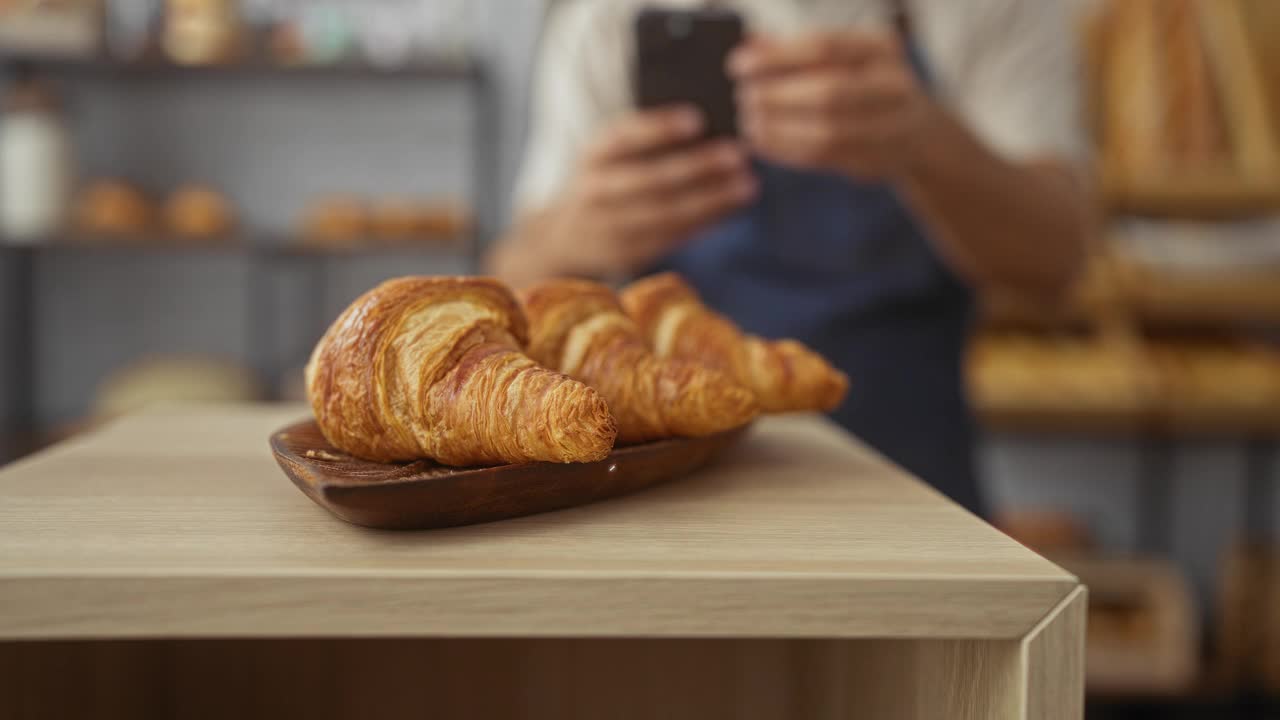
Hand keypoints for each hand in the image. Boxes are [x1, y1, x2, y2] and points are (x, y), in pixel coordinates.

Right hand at [545, 106, 757, 277]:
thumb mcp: (608, 153)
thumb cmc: (604, 178)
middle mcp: (596, 191)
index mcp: (592, 155)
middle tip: (738, 153)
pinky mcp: (628, 254)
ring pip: (666, 213)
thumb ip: (645, 138)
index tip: (697, 119)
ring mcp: (610, 227)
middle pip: (650, 179)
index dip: (658, 128)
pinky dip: (706, 222)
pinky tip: (733, 207)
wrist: (563, 236)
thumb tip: (708, 120)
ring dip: (711, 199)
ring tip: (748, 184)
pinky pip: (673, 237)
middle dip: (697, 166)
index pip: (622, 137)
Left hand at [730, 32, 935, 180]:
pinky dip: (788, 151)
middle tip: (743, 98)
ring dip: (780, 130)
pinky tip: (763, 143)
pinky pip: (826, 158)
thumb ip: (796, 50)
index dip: (777, 56)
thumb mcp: (842, 57)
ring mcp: (891, 126)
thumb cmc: (864, 83)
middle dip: (777, 97)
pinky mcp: (877, 159)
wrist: (918, 131)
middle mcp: (893, 84)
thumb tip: (748, 45)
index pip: (824, 47)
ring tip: (748, 124)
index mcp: (881, 47)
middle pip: (828, 92)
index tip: (738, 64)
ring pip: (827, 131)